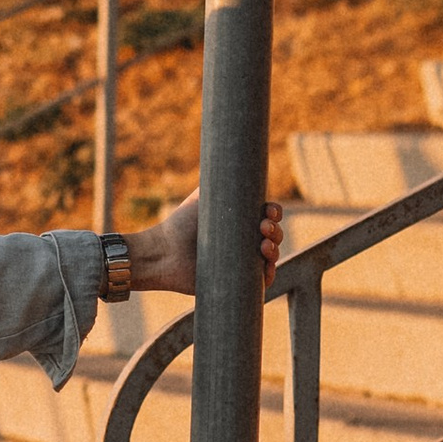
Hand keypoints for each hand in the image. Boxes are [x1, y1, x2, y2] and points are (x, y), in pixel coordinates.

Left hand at [128, 193, 284, 294]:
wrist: (166, 251)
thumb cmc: (181, 223)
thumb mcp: (203, 196)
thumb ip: (219, 179)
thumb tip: (237, 158)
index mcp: (239, 222)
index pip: (267, 217)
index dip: (274, 213)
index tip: (270, 211)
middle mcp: (243, 242)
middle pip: (273, 236)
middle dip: (276, 231)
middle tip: (264, 227)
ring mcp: (241, 263)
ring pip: (270, 258)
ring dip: (275, 250)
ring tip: (263, 246)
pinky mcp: (236, 283)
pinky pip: (260, 282)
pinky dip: (269, 274)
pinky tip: (267, 266)